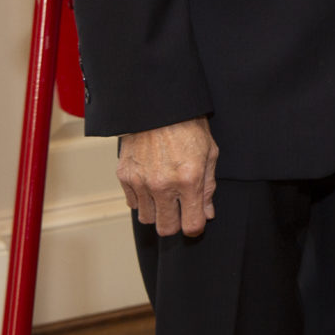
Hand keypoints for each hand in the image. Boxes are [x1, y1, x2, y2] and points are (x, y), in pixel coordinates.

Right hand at [117, 118, 218, 236]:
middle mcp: (163, 185)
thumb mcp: (209, 153)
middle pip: (166, 228)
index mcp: (189, 179)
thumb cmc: (188, 126)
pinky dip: (142, 200)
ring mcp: (141, 182)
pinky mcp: (124, 176)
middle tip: (179, 211)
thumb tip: (208, 213)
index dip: (195, 227)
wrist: (158, 106)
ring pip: (147, 218)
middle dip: (175, 223)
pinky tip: (151, 185)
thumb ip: (208, 187)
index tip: (195, 221)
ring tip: (165, 195)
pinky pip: (133, 203)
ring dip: (157, 212)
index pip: (191, 224)